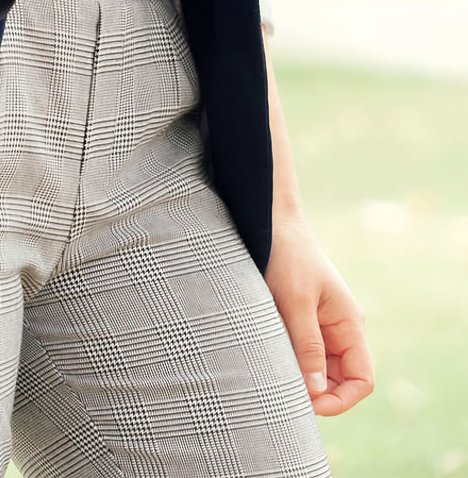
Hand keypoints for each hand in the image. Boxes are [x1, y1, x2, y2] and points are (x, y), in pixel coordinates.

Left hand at [264, 212, 374, 415]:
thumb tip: (316, 391)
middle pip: (339, 379)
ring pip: (317, 368)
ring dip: (300, 376)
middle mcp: (339, 329)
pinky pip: (299, 351)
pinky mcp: (298, 319)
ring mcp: (319, 325)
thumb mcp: (296, 302)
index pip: (362, 379)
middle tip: (284, 394)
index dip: (342, 400)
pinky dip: (288, 360)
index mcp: (349, 324)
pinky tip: (267, 359)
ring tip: (273, 375)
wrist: (269, 223)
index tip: (311, 405)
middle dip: (318, 392)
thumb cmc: (287, 257)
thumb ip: (307, 345)